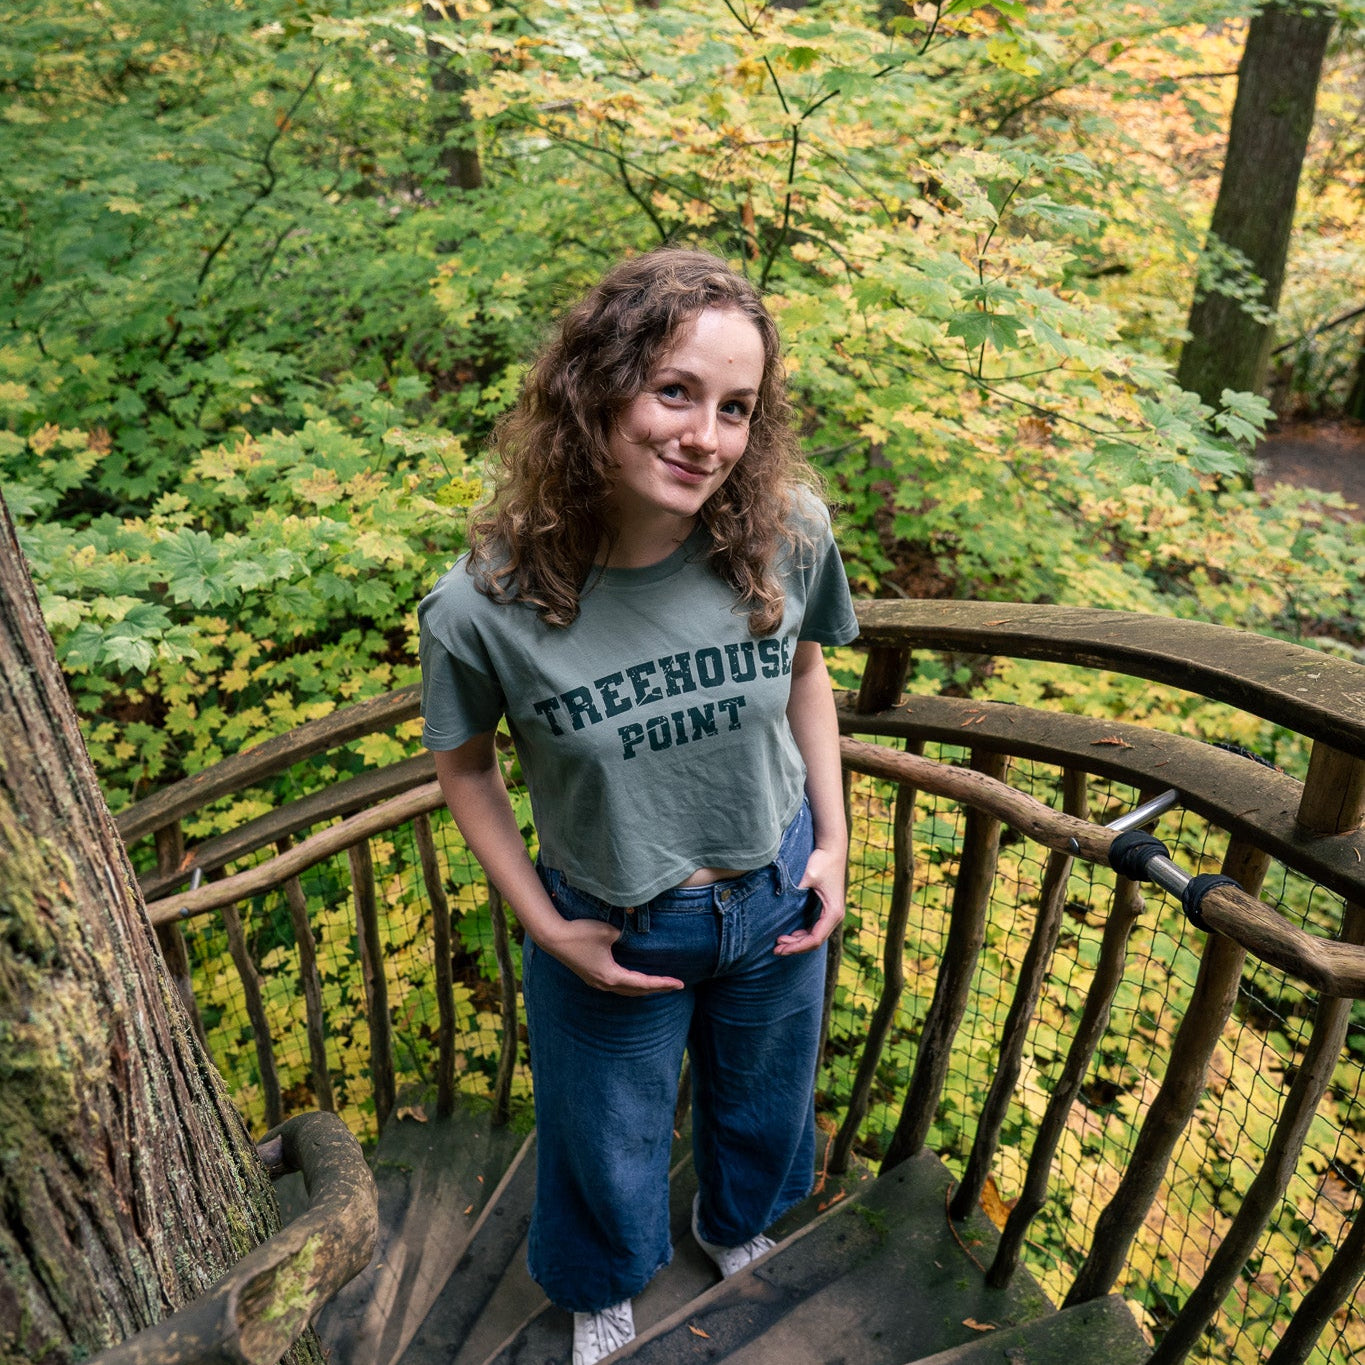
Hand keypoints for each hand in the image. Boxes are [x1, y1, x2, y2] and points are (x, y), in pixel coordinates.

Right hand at [541, 915, 683, 994]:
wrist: (553, 937)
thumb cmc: (581, 933)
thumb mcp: (609, 931)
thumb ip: (626, 935)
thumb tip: (633, 936)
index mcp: (612, 975)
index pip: (643, 983)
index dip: (663, 983)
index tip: (679, 984)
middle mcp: (605, 983)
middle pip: (637, 991)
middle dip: (657, 989)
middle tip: (675, 986)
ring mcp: (596, 982)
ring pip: (626, 991)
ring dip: (643, 989)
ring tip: (659, 986)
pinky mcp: (591, 977)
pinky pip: (616, 986)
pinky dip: (630, 986)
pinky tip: (634, 981)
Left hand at [774, 844, 845, 955]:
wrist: (832, 847)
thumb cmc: (821, 861)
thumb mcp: (807, 877)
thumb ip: (795, 891)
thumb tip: (778, 903)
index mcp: (833, 912)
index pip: (815, 939)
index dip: (797, 947)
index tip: (780, 948)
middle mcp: (836, 916)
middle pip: (815, 941)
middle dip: (795, 947)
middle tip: (775, 949)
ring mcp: (832, 913)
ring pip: (815, 936)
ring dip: (798, 941)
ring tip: (780, 944)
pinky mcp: (827, 908)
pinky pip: (816, 928)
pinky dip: (803, 933)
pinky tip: (790, 935)